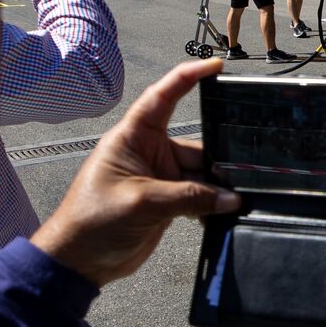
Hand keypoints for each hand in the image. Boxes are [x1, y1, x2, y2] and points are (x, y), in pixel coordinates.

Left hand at [31, 60, 241, 285]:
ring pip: (201, 175)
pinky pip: (198, 197)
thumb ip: (190, 198)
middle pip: (195, 145)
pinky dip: (212, 204)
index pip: (163, 97)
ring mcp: (159, 179)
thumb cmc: (93, 221)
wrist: (79, 261)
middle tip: (245, 171)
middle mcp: (148, 153)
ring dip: (218, 187)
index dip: (188, 77)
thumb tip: (231, 199)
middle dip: (219, 157)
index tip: (215, 65)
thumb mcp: (142, 203)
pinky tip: (227, 212)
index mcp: (132, 138)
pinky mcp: (166, 203)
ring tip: (238, 198)